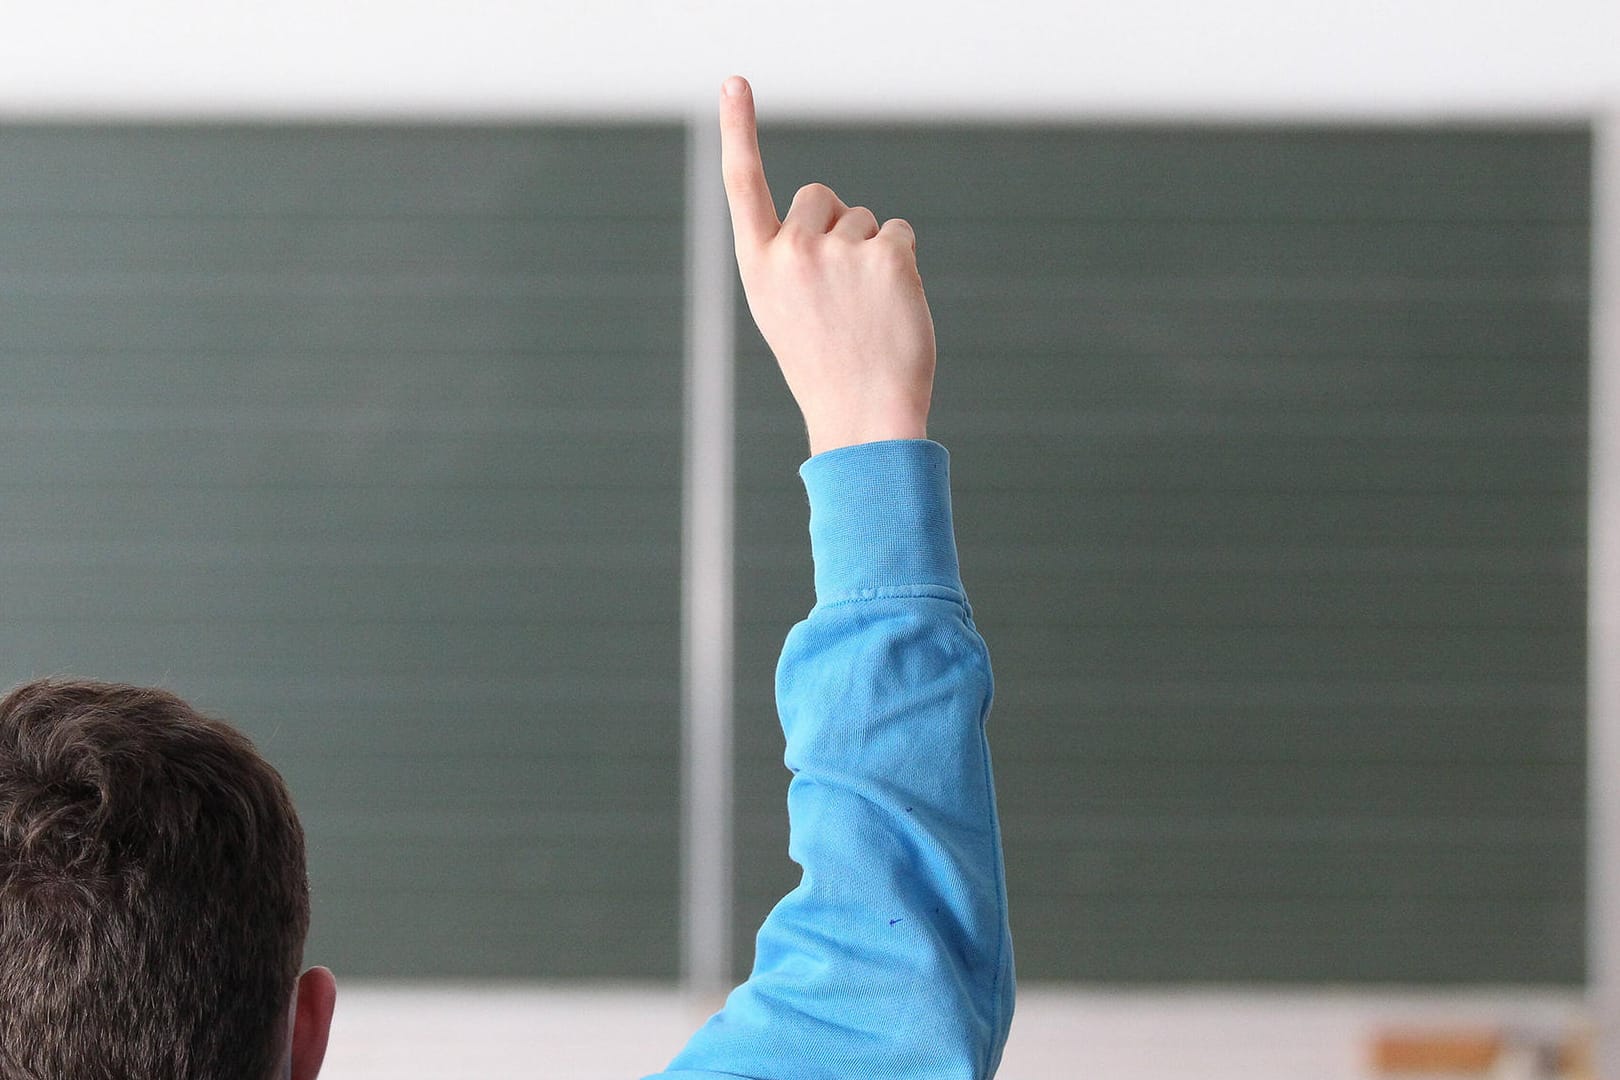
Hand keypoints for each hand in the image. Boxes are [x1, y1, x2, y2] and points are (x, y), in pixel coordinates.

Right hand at [719, 75, 935, 455]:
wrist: (863, 417)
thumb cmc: (825, 366)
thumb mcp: (785, 311)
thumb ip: (792, 257)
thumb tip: (832, 211)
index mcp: (758, 266)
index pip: (743, 185)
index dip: (739, 130)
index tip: (734, 83)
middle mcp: (792, 251)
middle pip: (822, 196)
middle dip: (837, 226)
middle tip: (840, 293)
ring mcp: (840, 252)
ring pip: (865, 219)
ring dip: (871, 254)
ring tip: (865, 312)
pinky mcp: (887, 257)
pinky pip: (898, 233)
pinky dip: (902, 265)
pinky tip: (892, 307)